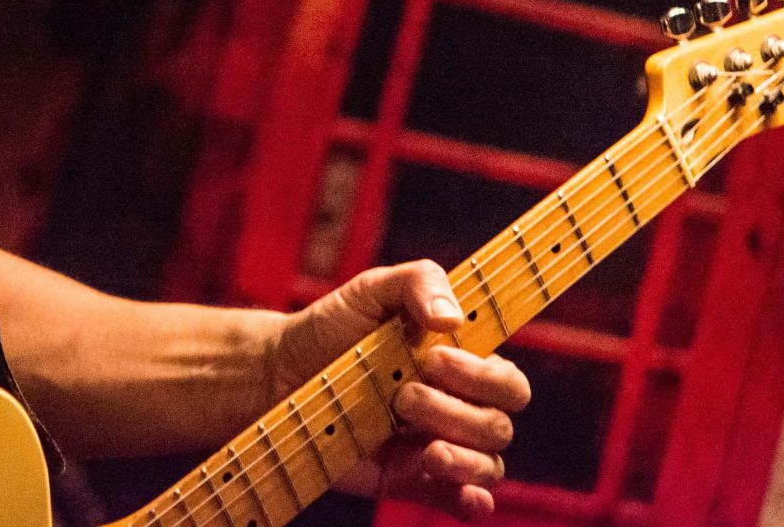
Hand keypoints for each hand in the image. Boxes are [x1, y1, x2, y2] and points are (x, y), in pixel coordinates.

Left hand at [264, 260, 530, 520]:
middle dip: (459, 411)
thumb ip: (419, 282)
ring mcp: (434, 444)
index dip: (486, 376)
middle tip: (405, 394)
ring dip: (461, 455)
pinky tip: (467, 496)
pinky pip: (457, 500)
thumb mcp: (371, 289)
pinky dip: (471, 501)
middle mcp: (455, 405)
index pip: (506, 381)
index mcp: (458, 362)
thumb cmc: (330, 327)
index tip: (438, 359)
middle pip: (498, 424)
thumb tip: (452, 317)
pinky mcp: (409, 478)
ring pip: (487, 464)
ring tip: (409, 432)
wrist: (277, 374)